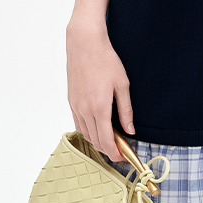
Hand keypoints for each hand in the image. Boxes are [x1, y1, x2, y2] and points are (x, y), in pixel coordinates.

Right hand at [66, 22, 135, 163]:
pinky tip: (97, 128)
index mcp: (99, 108)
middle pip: (95, 141)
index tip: (123, 157)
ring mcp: (76, 106)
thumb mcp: (123, 85)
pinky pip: (78, 124)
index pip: (106, 140)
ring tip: (110, 141)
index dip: (115, 153)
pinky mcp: (71, 101)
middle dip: (107, 149)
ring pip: (85, 134)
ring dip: (97, 141)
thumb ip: (126, 110)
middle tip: (120, 151)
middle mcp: (85, 110)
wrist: (84, 44)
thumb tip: (130, 130)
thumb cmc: (105, 60)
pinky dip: (88, 131)